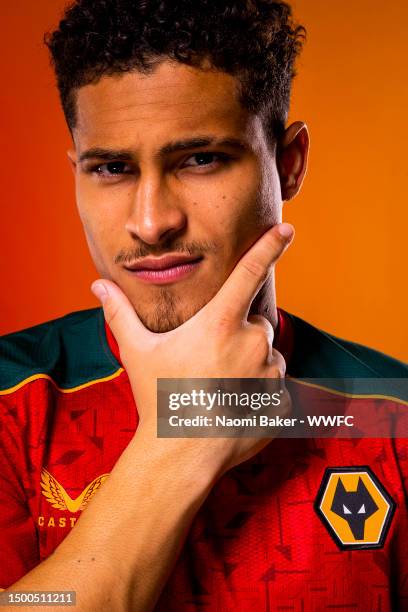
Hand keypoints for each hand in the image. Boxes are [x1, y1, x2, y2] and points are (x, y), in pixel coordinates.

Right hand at [92, 223, 293, 476]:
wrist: (181, 456)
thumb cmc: (159, 399)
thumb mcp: (137, 352)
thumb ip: (121, 314)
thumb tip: (99, 286)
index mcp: (221, 323)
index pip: (250, 272)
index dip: (270, 247)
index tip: (287, 229)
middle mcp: (251, 342)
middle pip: (257, 324)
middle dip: (240, 336)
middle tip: (212, 364)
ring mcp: (270, 373)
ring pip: (267, 357)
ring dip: (252, 365)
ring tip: (221, 389)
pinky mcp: (280, 402)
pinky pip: (276, 388)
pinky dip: (260, 394)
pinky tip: (234, 408)